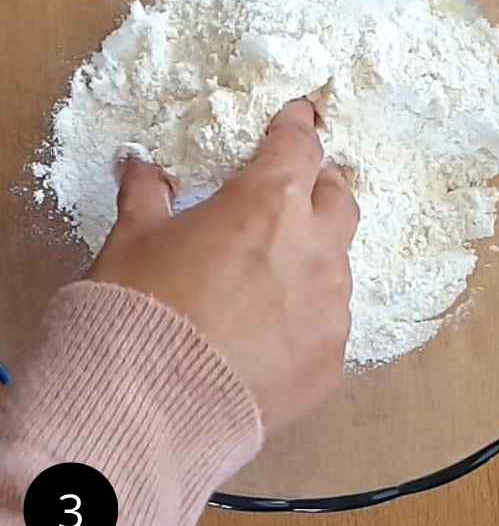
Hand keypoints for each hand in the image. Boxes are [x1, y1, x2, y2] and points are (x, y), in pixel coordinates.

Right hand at [87, 100, 359, 432]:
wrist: (146, 409)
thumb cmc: (134, 310)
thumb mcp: (131, 242)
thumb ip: (147, 197)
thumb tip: (141, 166)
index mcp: (270, 204)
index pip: (300, 146)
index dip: (299, 127)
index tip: (302, 117)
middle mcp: (316, 249)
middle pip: (339, 199)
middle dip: (320, 189)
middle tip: (295, 194)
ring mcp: (332, 308)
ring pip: (338, 266)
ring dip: (313, 259)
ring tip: (272, 276)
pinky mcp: (333, 360)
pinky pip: (328, 325)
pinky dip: (306, 318)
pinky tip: (271, 333)